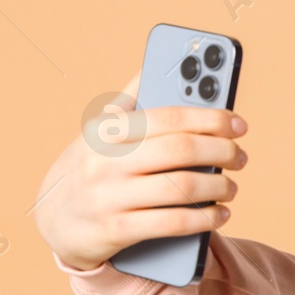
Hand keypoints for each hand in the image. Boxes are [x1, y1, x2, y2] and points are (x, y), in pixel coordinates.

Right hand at [34, 70, 248, 270]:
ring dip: (218, 187)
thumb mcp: (100, 134)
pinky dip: (205, 218)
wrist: (54, 223)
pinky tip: (220, 214)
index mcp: (106, 131)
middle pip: (180, 151)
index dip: (211, 118)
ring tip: (231, 186)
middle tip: (240, 157)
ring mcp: (110, 196)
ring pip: (181, 188)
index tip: (239, 124)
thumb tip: (155, 64)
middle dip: (221, 152)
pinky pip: (173, 223)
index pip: (169, 117)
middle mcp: (105, 161)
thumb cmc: (89, 169)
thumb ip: (130, 102)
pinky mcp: (117, 230)